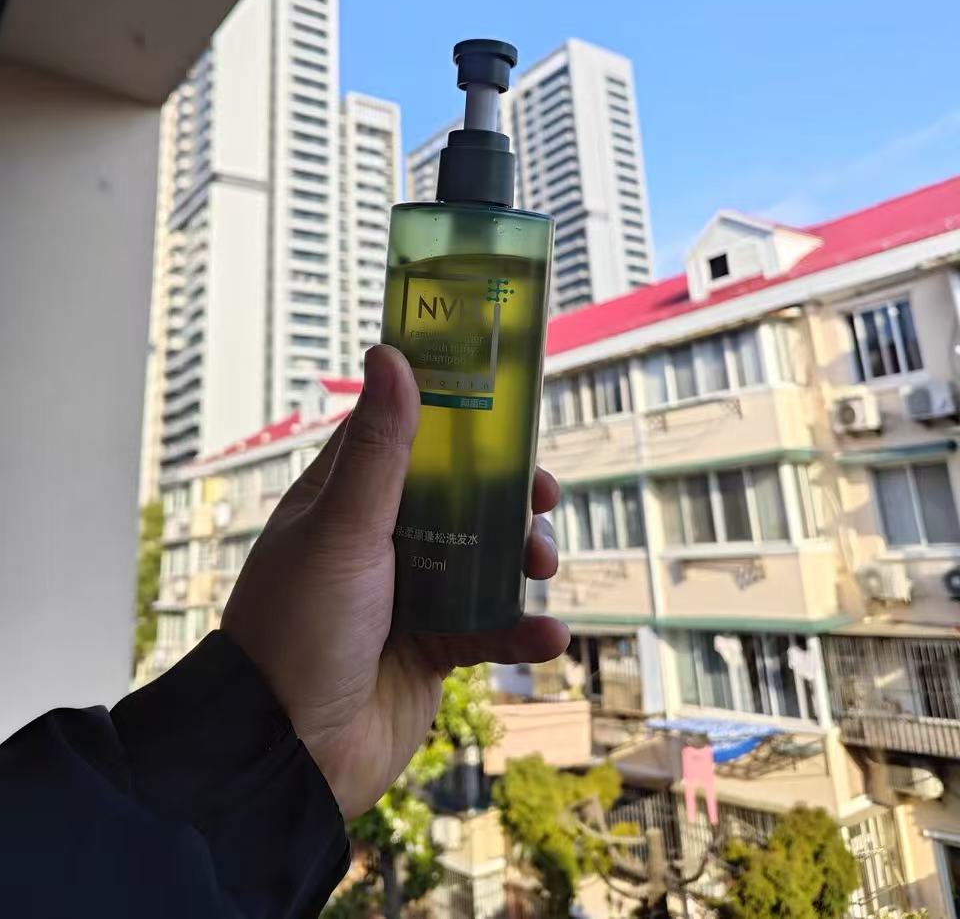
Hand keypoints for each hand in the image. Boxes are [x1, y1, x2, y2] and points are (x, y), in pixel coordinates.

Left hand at [222, 345, 568, 819]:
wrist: (288, 756)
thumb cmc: (299, 628)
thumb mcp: (342, 529)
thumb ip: (379, 448)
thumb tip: (390, 354)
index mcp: (346, 499)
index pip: (407, 437)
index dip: (458, 419)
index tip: (508, 407)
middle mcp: (379, 540)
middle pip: (461, 495)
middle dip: (509, 494)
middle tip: (542, 497)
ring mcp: (409, 594)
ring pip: (485, 558)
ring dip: (522, 558)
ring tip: (539, 566)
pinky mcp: (434, 649)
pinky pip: (491, 628)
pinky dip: (522, 630)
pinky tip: (546, 635)